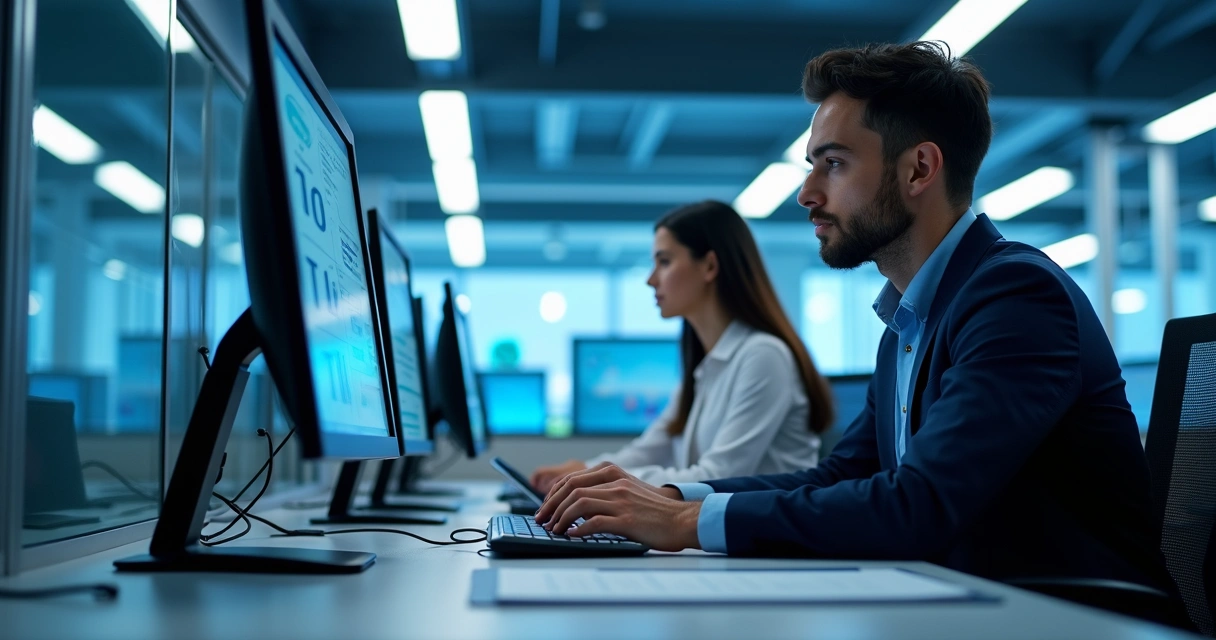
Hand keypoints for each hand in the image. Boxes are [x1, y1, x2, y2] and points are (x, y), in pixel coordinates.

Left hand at [534, 463, 699, 551]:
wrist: (683, 520)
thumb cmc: (656, 511)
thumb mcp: (628, 491)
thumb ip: (605, 492)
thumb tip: (576, 505)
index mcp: (614, 472)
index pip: (572, 478)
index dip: (553, 493)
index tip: (545, 507)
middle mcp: (615, 482)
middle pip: (571, 488)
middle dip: (551, 505)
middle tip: (542, 520)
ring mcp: (621, 500)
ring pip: (579, 503)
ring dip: (561, 517)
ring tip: (554, 530)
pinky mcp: (627, 519)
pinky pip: (595, 522)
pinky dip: (578, 528)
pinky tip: (572, 535)